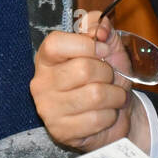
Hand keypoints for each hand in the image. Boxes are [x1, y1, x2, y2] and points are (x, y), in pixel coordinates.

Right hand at [30, 9, 147, 151]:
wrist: (117, 114)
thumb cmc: (106, 78)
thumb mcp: (106, 45)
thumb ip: (100, 26)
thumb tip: (99, 29)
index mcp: (47, 58)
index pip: (56, 43)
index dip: (86, 45)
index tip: (103, 51)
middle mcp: (41, 82)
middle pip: (83, 69)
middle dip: (108, 74)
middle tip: (109, 79)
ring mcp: (48, 109)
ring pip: (95, 95)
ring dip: (114, 96)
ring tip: (112, 98)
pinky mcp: (61, 131)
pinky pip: (97, 119)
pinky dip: (110, 116)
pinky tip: (104, 115)